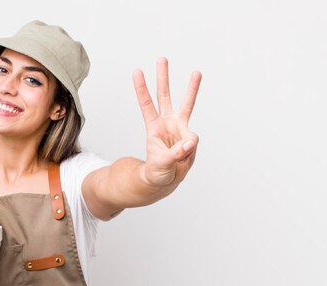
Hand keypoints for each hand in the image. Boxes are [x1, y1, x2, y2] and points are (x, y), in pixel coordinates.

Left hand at [133, 58, 201, 186]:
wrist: (166, 180)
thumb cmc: (158, 171)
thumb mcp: (161, 164)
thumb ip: (176, 153)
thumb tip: (191, 140)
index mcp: (154, 127)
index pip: (146, 104)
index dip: (141, 88)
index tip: (137, 71)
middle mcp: (166, 123)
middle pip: (164, 96)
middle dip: (163, 78)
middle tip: (161, 59)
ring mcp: (180, 128)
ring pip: (186, 105)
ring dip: (191, 89)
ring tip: (196, 72)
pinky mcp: (190, 138)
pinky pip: (193, 138)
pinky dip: (190, 148)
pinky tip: (184, 155)